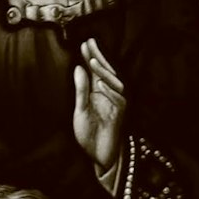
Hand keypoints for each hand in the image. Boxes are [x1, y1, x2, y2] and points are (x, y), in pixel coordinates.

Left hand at [74, 39, 127, 175]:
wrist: (98, 156)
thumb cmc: (90, 134)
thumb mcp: (80, 109)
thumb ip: (80, 90)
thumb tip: (78, 68)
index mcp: (97, 93)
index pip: (95, 72)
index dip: (91, 57)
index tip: (85, 42)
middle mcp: (109, 96)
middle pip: (106, 73)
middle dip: (99, 57)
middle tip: (90, 43)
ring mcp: (116, 105)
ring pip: (115, 84)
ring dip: (104, 72)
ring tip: (93, 60)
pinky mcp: (120, 116)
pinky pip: (118, 101)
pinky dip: (111, 91)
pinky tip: (102, 84)